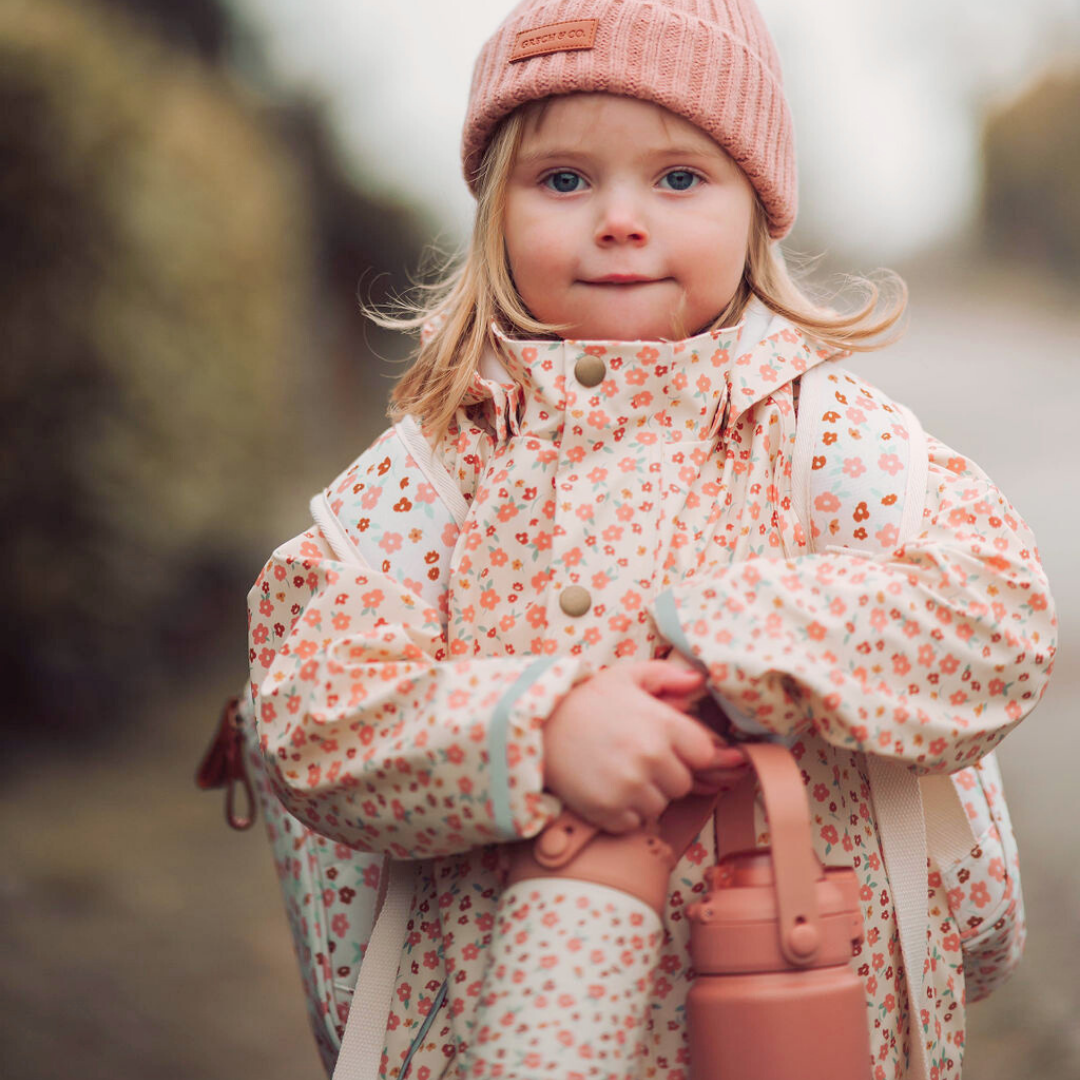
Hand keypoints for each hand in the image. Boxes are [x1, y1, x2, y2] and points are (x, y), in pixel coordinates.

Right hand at [541, 659, 725, 834]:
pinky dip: (623, 812)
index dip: (688, 752)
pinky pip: (634, 823)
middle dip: (666, 775)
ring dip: (645, 795)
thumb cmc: (587, 699)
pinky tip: (606, 788)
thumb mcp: (626, 675)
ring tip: (619, 772)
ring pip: (659, 806)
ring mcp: (630, 787)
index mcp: (663, 724)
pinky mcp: (608, 811)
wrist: (537, 726)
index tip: (667, 746)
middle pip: (683, 784)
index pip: (705, 755)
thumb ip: (667, 675)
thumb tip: (699, 680)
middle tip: (638, 758)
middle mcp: (651, 757)